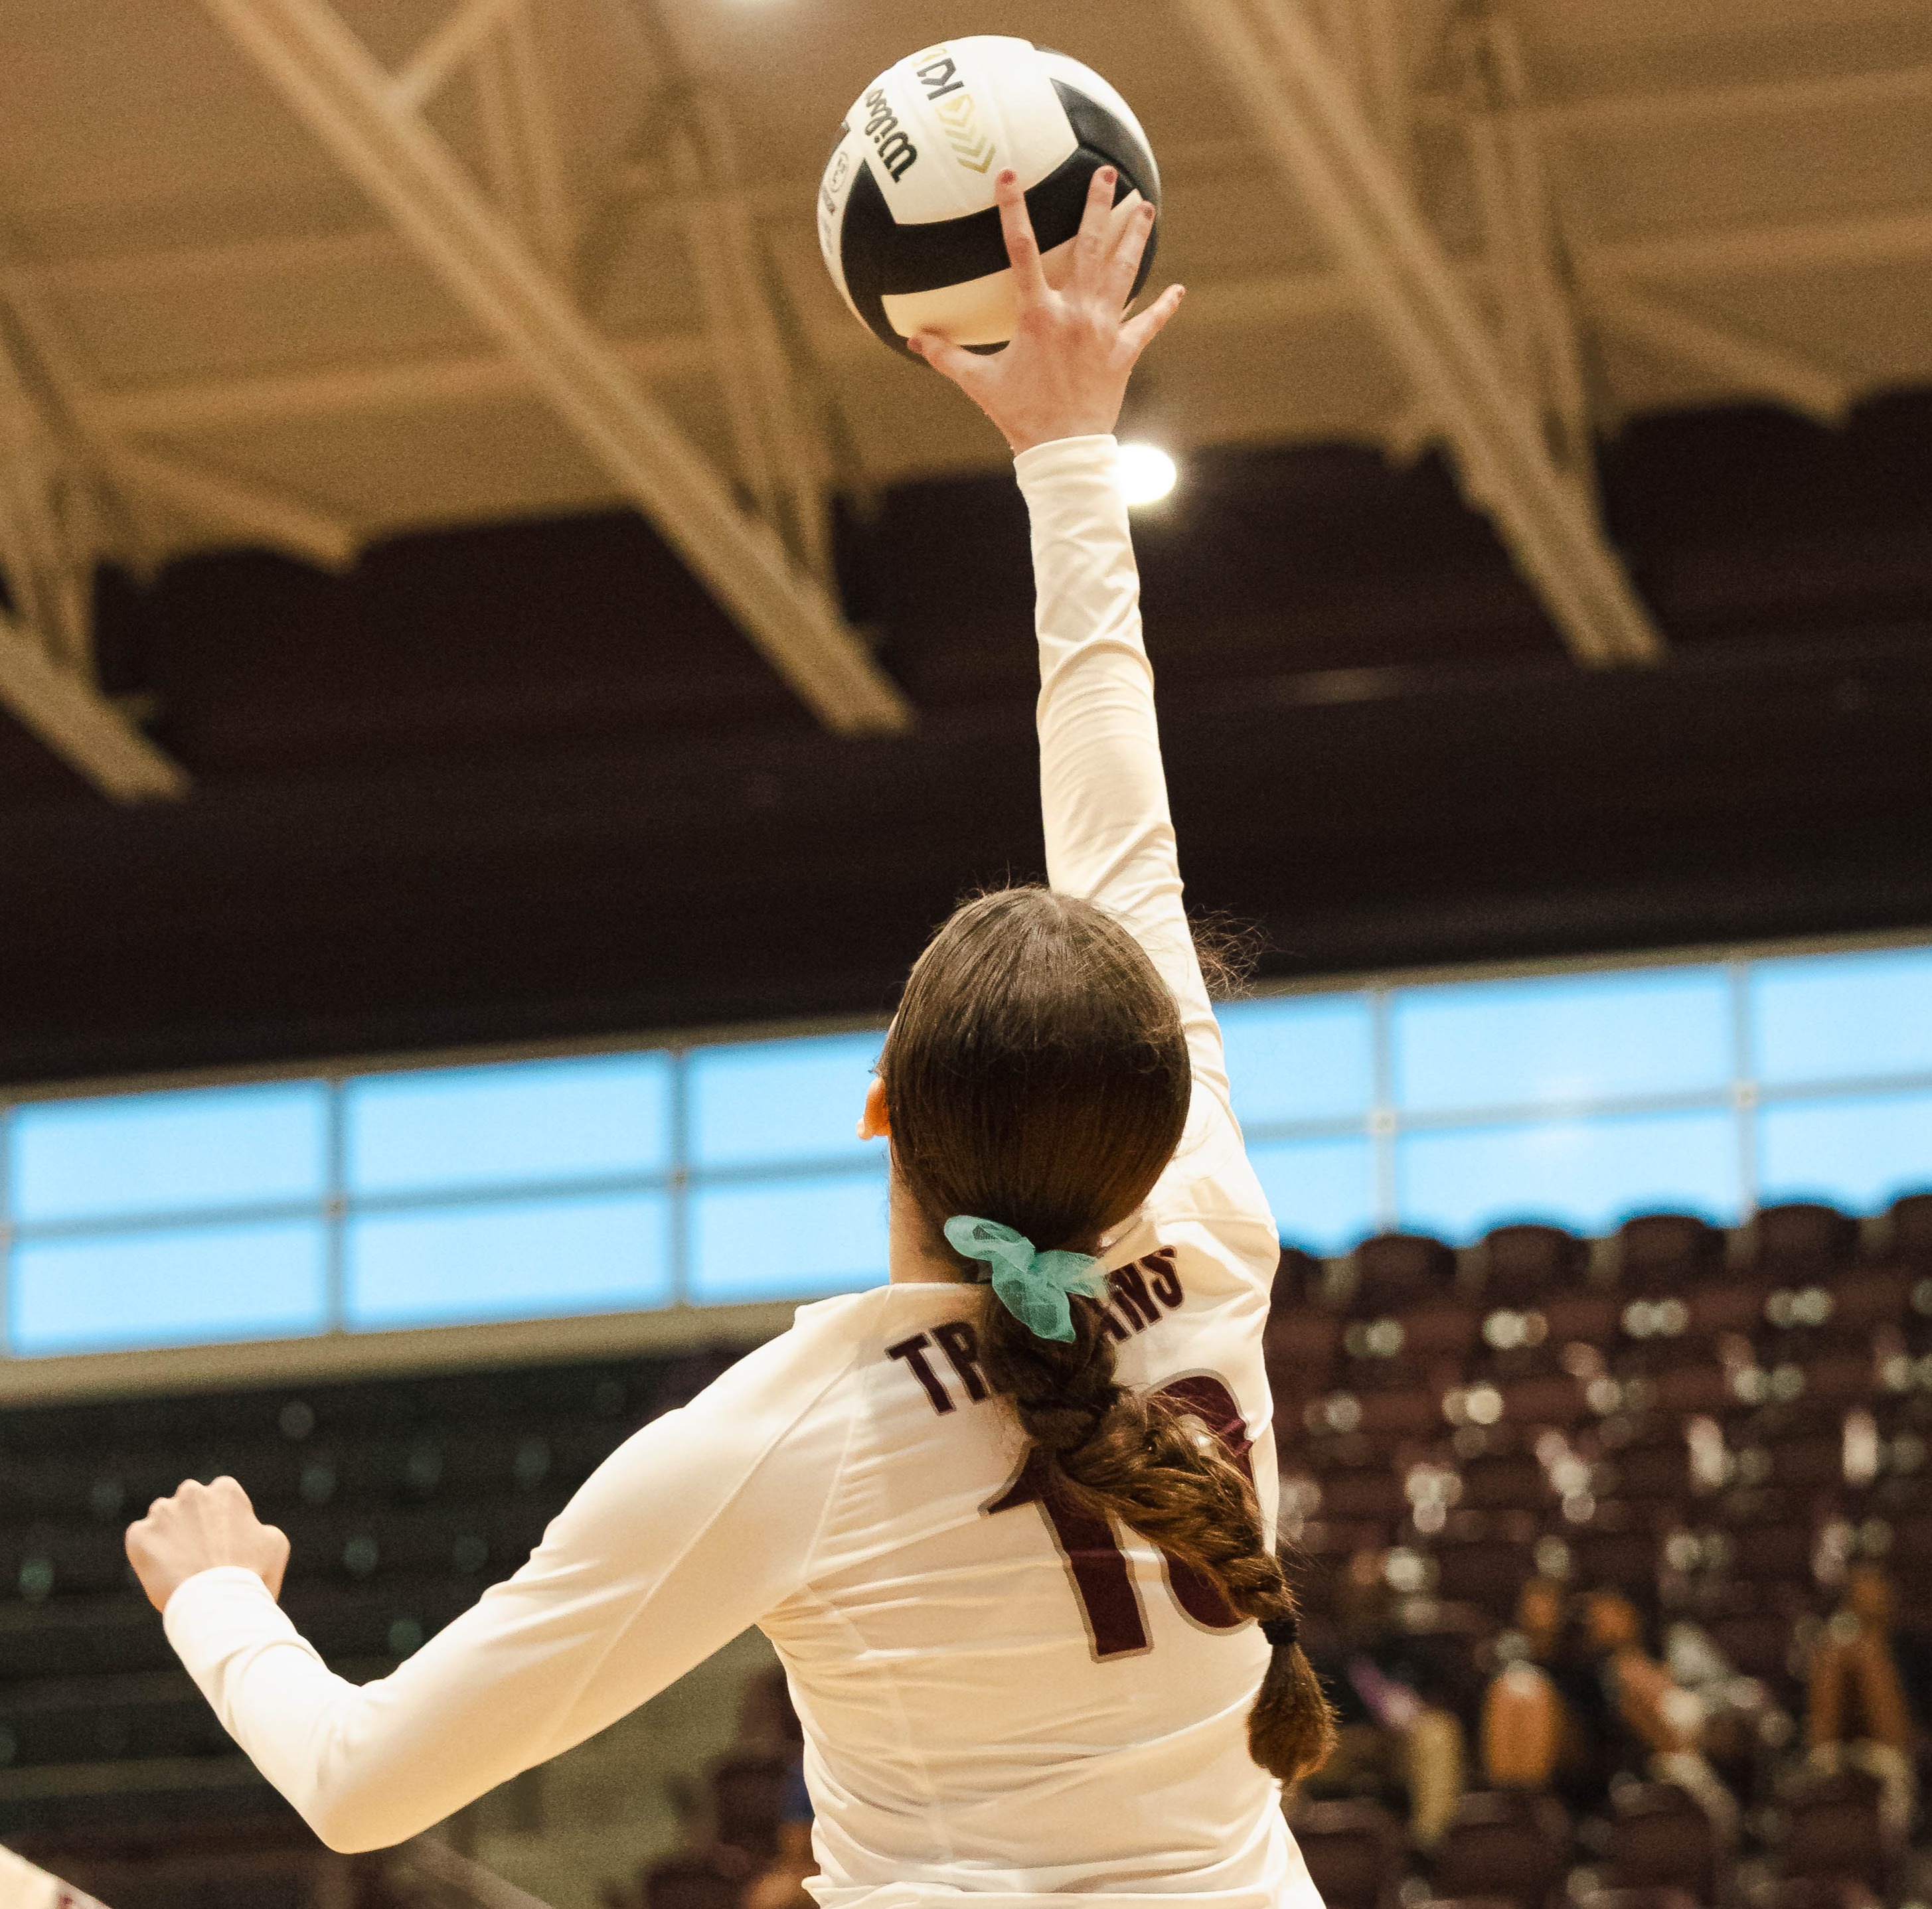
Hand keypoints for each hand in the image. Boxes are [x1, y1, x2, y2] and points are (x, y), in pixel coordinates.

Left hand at [126, 1474, 289, 1612]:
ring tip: (180, 1567)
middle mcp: (192, 1492)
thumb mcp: (273, 1542)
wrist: (216, 1602)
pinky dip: (147, 1554)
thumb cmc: (251, 1573)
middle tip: (200, 1553)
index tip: (223, 1541)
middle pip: (188, 1504)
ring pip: (162, 1520)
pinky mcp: (139, 1535)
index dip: (222, 1519)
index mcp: (225, 1490)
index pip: (219, 1495)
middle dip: (191, 1522)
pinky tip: (163, 1572)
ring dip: (168, 1536)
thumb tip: (246, 1529)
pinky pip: (140, 1539)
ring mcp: (162, 1512)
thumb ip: (256, 1526)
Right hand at [910, 166, 1184, 454]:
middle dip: (1099, 206)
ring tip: (1147, 209)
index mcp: (1038, 315)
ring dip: (1135, 239)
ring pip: (1124, 274)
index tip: (1010, 175)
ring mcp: (1105, 331)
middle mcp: (1076, 313)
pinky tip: (1178, 290)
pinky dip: (1163, 308)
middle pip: (1089, 247)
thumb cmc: (1019, 415)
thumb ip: (946, 356)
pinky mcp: (1124, 353)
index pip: (1022, 251)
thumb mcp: (979, 382)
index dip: (1013, 211)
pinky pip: (1148, 325)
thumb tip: (912, 339)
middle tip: (1109, 173)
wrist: (1063, 450)